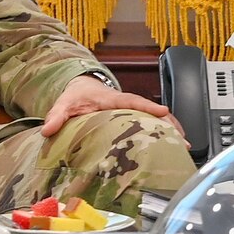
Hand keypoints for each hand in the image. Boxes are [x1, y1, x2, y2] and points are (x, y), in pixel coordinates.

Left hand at [42, 75, 183, 138]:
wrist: (83, 88)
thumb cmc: (76, 96)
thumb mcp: (64, 103)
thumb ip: (57, 115)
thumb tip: (48, 129)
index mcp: (111, 100)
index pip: (132, 102)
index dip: (148, 108)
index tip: (163, 113)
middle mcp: (126, 104)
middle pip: (152, 112)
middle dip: (169, 123)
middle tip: (183, 140)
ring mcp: (133, 110)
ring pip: (157, 118)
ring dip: (171, 130)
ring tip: (185, 146)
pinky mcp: (135, 116)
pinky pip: (153, 123)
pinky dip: (165, 131)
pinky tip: (175, 144)